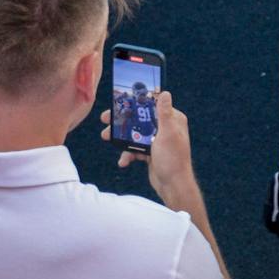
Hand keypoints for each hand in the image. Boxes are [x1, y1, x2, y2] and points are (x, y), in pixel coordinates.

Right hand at [99, 91, 198, 208]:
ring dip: (120, 138)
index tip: (118, 101)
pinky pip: (135, 150)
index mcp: (173, 120)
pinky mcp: (151, 153)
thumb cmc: (173, 159)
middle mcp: (166, 128)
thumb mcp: (167, 134)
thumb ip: (164, 114)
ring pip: (134, 134)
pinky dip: (128, 154)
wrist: (173, 185)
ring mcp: (157, 141)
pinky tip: (123, 161)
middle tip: (105, 119)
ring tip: (105, 137)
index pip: (152, 106)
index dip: (135, 103)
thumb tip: (165, 93)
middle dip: (122, 121)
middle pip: (140, 120)